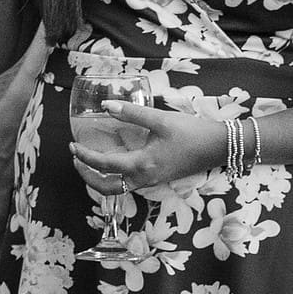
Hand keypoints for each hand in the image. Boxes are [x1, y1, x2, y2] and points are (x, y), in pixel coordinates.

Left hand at [70, 101, 225, 192]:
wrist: (221, 146)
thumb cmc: (193, 133)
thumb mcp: (161, 120)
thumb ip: (131, 113)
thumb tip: (105, 106)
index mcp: (143, 165)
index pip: (104, 165)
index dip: (85, 156)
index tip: (72, 146)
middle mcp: (146, 178)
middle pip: (108, 187)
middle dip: (88, 177)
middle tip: (76, 159)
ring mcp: (153, 181)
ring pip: (119, 188)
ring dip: (101, 179)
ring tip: (89, 161)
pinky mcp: (159, 178)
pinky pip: (130, 184)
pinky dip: (115, 177)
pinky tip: (113, 161)